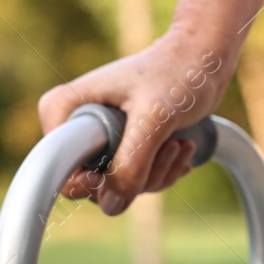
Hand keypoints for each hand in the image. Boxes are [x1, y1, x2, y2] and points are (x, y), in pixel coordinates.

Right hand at [37, 27, 236, 214]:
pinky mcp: (121, 146)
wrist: (204, 58)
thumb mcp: (155, 118)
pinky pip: (135, 180)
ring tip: (180, 144)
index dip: (92, 182)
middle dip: (138, 176)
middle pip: (92, 184)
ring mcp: (98, 139)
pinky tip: (182, 148)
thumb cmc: (178, 75)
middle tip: (168, 147)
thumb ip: (132, 162)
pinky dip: (162, 171)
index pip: (59, 168)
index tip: (133, 162)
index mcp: (64, 109)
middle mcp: (74, 126)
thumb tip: (112, 205)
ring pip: (118, 185)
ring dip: (156, 173)